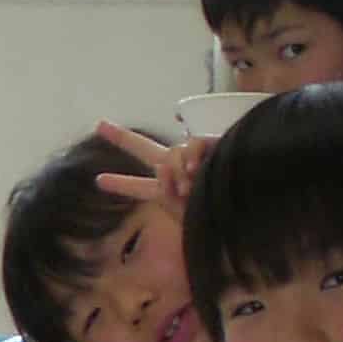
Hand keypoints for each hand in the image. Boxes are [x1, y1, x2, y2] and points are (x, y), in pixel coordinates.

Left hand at [92, 119, 209, 222]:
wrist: (244, 211)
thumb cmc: (212, 217)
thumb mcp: (178, 210)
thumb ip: (163, 186)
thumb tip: (163, 164)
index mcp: (167, 191)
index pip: (139, 186)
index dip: (120, 183)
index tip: (99, 180)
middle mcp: (177, 171)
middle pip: (145, 149)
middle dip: (122, 137)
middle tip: (98, 124)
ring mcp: (192, 158)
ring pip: (170, 152)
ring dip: (176, 170)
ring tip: (188, 188)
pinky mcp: (212, 146)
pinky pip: (192, 144)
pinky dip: (191, 157)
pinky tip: (196, 170)